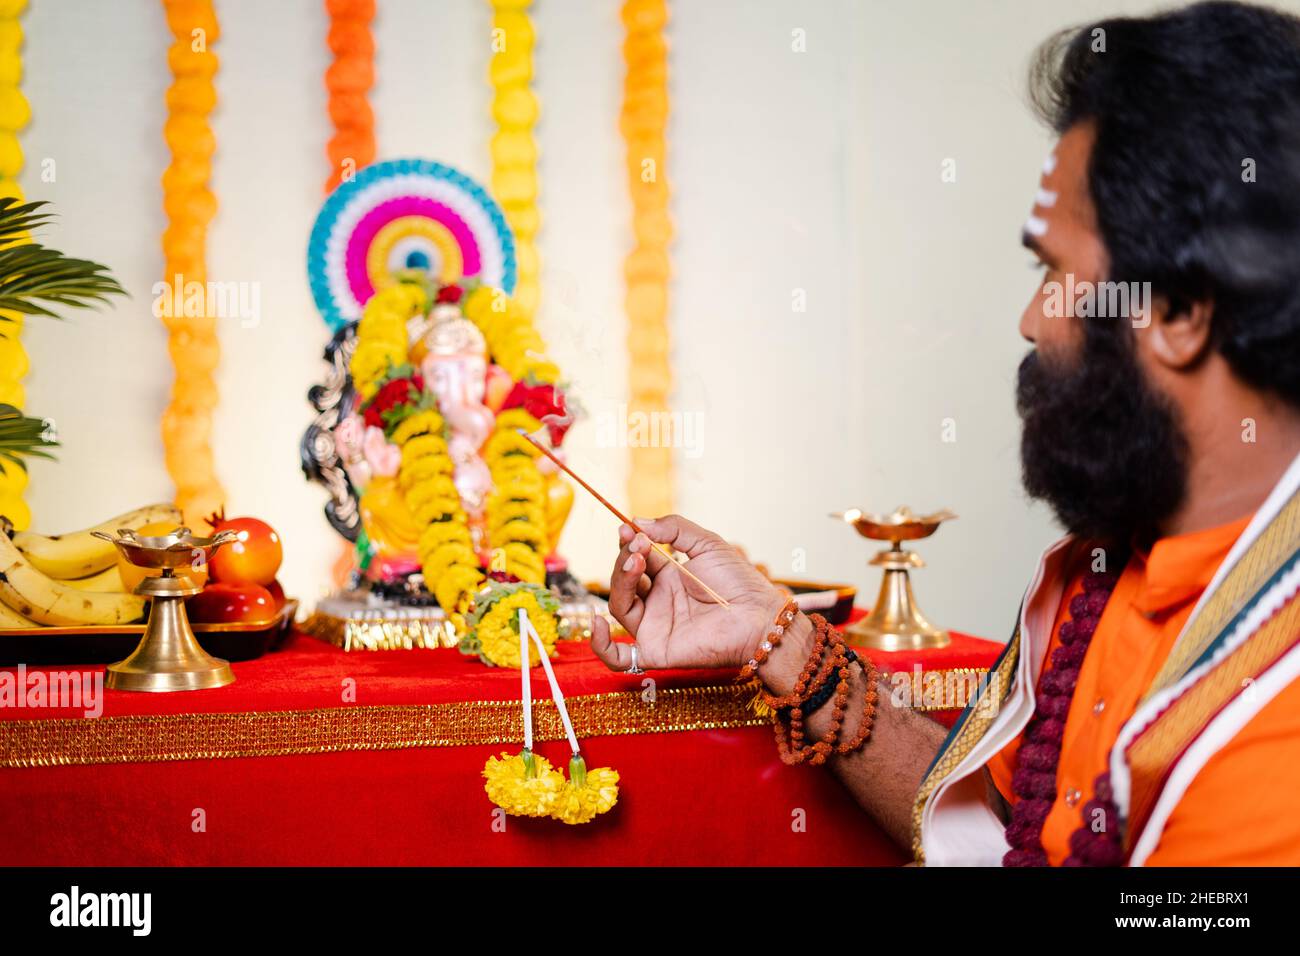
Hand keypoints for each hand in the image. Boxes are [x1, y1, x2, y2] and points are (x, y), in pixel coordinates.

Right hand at [591, 514, 790, 670]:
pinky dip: (600, 643)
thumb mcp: (706, 543)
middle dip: (624, 558)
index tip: (628, 527)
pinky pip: (619, 656)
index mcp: (668, 577)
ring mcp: (655, 626)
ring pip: (619, 605)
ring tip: (636, 560)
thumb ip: (673, 529)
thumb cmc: (739, 582)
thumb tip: (637, 522)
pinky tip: (597, 621)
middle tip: (638, 543)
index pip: (635, 558)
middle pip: (623, 580)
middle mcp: (658, 601)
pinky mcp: (656, 651)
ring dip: (620, 580)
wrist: (758, 617)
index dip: (628, 542)